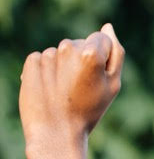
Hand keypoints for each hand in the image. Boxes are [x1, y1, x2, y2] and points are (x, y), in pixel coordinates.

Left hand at [20, 23, 125, 152]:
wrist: (56, 132)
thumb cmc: (89, 110)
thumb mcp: (113, 84)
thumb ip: (116, 53)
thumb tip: (107, 27)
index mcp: (91, 52)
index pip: (102, 39)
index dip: (103, 58)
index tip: (98, 78)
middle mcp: (68, 48)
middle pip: (80, 43)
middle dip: (83, 60)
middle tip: (82, 87)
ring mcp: (48, 55)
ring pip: (62, 52)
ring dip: (64, 66)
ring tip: (65, 90)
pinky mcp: (32, 62)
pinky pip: (43, 57)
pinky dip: (46, 69)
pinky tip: (50, 87)